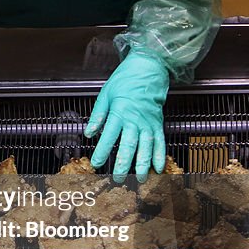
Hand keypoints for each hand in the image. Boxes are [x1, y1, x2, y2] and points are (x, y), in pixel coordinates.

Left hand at [84, 52, 169, 182]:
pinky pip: (160, 142)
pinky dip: (160, 156)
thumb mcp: (105, 94)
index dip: (102, 151)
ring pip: (146, 147)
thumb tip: (88, 133)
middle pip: (129, 145)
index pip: (109, 135)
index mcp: (119, 112)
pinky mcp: (158, 124)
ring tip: (139, 179)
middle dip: (123, 164)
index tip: (96, 164)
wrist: (148, 69)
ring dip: (143, 164)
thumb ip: (98, 115)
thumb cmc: (125, 81)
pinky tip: (159, 168)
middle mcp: (135, 119)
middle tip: (117, 178)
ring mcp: (149, 123)